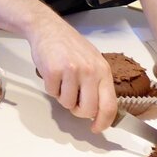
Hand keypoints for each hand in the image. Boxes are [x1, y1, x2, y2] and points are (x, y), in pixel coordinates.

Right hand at [29, 15, 116, 132]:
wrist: (47, 27)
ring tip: (61, 80)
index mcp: (103, 70)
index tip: (96, 128)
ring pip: (67, 103)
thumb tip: (98, 110)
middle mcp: (90, 71)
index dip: (103, 122)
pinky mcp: (53, 71)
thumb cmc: (69, 45)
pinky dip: (51, 87)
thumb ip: (97, 83)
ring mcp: (72, 71)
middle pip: (88, 109)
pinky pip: (52, 93)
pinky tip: (52, 73)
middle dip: (78, 111)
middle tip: (72, 101)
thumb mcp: (92, 61)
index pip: (109, 105)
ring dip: (62, 96)